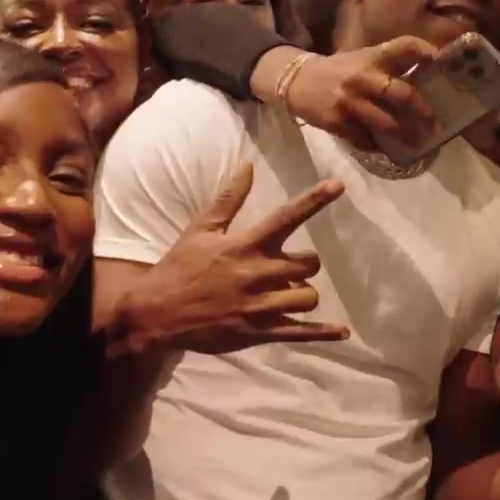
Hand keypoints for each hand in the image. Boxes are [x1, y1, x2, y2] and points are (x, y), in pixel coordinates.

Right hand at [111, 164, 348, 355]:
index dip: (314, 200)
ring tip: (288, 292)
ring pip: (308, 298)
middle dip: (306, 264)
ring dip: (304, 293)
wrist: (157, 313)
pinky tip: (342, 332)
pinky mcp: (260, 333)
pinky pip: (300, 333)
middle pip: (309, 265)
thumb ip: (228, 199)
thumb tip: (248, 166)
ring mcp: (261, 307)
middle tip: (291, 266)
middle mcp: (258, 275)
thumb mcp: (200, 229)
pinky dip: (324, 333)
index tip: (338, 185)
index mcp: (245, 246)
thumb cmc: (180, 267)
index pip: (286, 218)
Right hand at [283, 37, 438, 152]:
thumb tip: (427, 73)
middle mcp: (363, 77)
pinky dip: (377, 145)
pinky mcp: (339, 122)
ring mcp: (350, 101)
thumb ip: (388, 64)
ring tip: (417, 144)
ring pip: (386, 123)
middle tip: (435, 124)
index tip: (440, 61)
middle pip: (402, 94)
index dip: (424, 51)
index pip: (403, 47)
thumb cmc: (338, 71)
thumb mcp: (361, 59)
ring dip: (406, 136)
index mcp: (371, 57)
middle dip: (423, 111)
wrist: (298, 82)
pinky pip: (365, 138)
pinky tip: (385, 148)